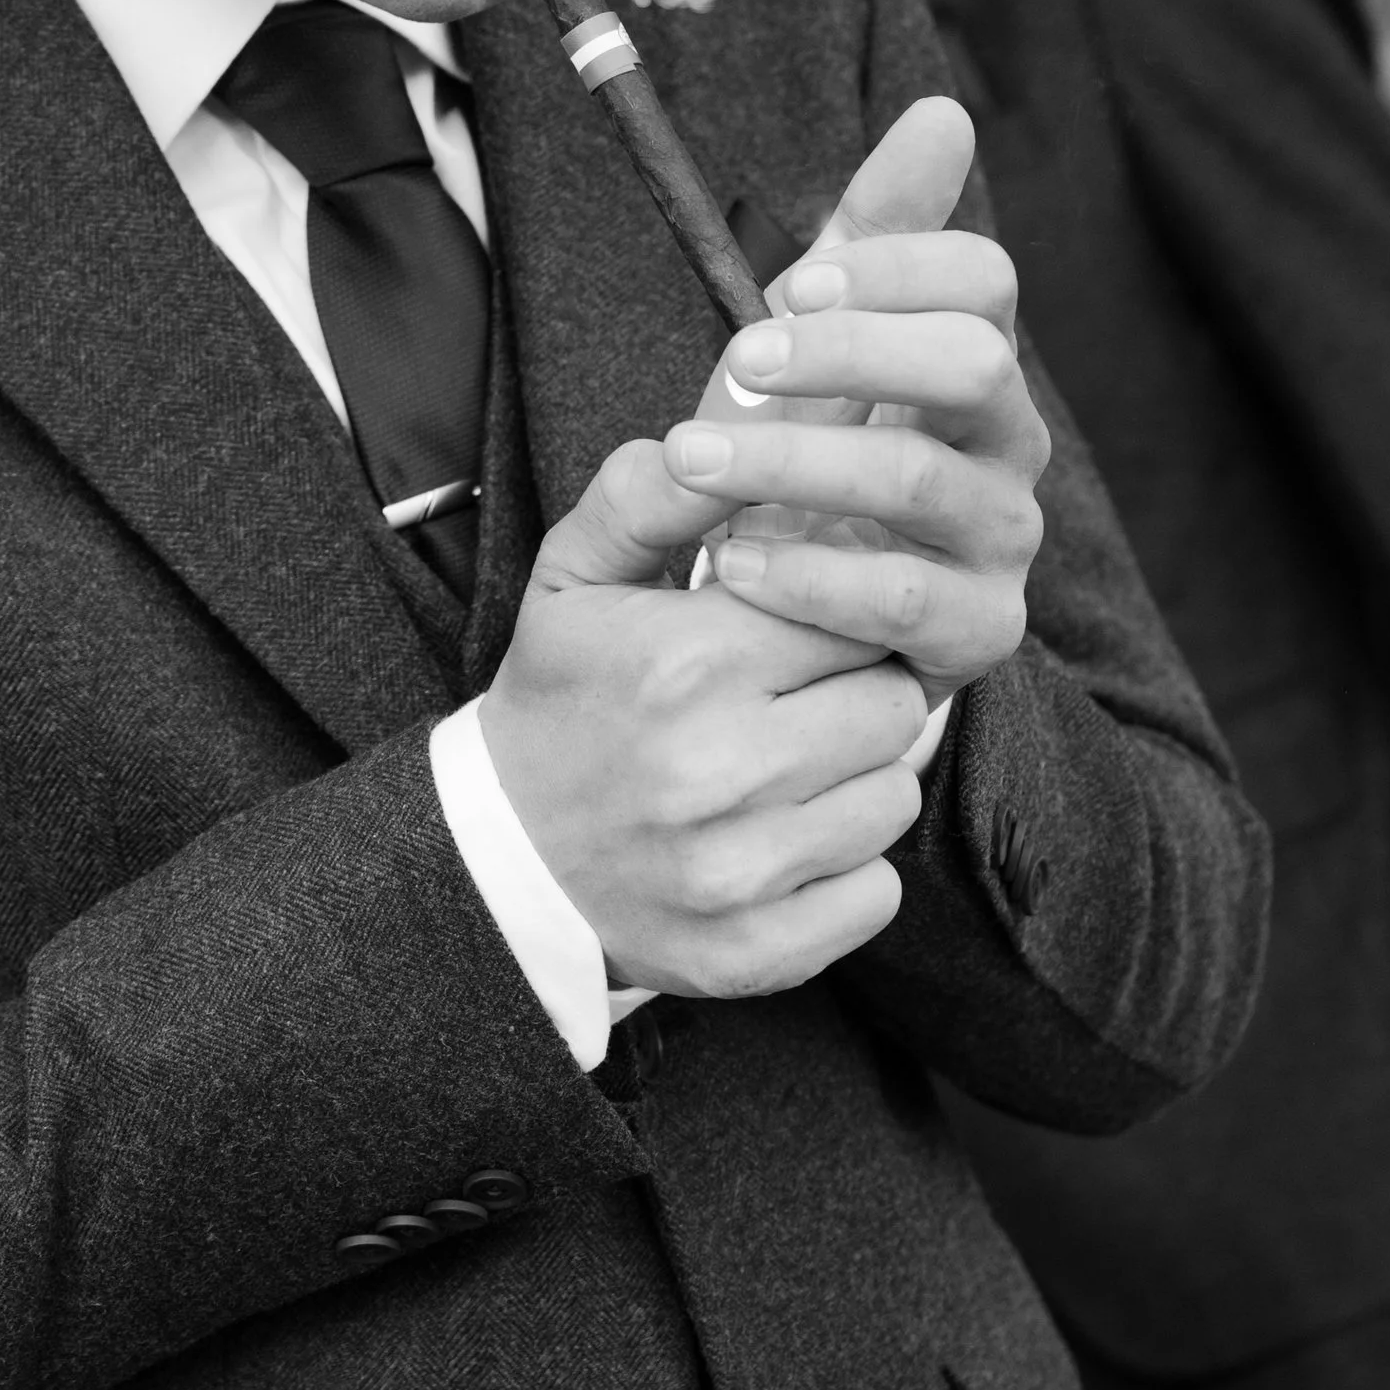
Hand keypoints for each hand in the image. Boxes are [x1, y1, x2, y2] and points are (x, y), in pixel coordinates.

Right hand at [479, 435, 929, 1002]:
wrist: (496, 861)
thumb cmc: (557, 702)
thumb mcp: (575, 579)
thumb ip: (647, 497)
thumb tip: (718, 436)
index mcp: (686, 663)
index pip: (853, 614)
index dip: (835, 613)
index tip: (800, 627)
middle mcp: (720, 771)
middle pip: (892, 708)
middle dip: (856, 692)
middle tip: (799, 698)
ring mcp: (739, 873)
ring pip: (892, 799)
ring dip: (856, 779)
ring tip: (786, 768)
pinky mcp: (754, 952)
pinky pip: (876, 894)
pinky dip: (847, 868)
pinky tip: (784, 840)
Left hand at [685, 95, 1047, 704]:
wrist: (791, 613)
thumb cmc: (805, 453)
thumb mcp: (815, 339)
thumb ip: (870, 229)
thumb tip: (943, 112)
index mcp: (974, 360)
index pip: (982, 280)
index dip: (896, 268)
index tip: (795, 284)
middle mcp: (1009, 444)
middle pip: (974, 364)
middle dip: (850, 352)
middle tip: (738, 361)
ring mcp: (1003, 542)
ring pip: (921, 481)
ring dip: (794, 463)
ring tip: (692, 460)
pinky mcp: (980, 634)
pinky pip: (906, 602)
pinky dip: (809, 580)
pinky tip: (732, 564)